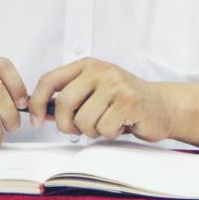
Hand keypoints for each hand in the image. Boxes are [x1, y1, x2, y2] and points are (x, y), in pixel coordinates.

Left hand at [30, 58, 171, 142]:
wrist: (162, 106)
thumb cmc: (125, 102)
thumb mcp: (94, 93)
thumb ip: (70, 100)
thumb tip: (41, 113)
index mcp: (87, 65)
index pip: (49, 80)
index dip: (37, 102)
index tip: (36, 120)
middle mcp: (100, 70)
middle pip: (65, 103)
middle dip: (68, 125)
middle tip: (80, 128)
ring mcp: (115, 84)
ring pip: (84, 120)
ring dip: (93, 131)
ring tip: (107, 123)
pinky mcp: (128, 101)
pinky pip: (103, 128)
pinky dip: (109, 133)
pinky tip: (120, 125)